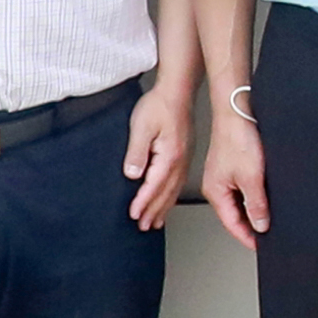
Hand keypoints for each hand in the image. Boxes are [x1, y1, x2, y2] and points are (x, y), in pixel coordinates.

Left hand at [124, 84, 192, 231]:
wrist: (177, 92)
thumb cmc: (160, 105)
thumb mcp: (141, 127)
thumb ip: (137, 152)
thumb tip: (133, 174)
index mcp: (169, 156)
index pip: (153, 186)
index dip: (143, 202)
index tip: (134, 215)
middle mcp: (179, 162)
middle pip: (165, 194)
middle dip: (153, 212)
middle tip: (144, 226)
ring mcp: (184, 160)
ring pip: (173, 191)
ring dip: (163, 208)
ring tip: (155, 222)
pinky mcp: (184, 156)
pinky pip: (178, 183)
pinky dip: (171, 197)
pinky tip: (168, 201)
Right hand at [200, 102, 270, 249]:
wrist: (238, 112)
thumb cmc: (238, 138)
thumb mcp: (252, 178)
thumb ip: (256, 205)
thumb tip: (260, 225)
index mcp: (216, 192)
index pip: (232, 224)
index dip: (247, 237)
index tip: (261, 246)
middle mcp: (217, 186)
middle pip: (235, 215)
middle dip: (251, 226)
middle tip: (268, 235)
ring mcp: (224, 176)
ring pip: (240, 202)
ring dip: (254, 210)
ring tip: (269, 218)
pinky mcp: (233, 166)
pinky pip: (244, 189)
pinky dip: (254, 196)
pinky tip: (266, 196)